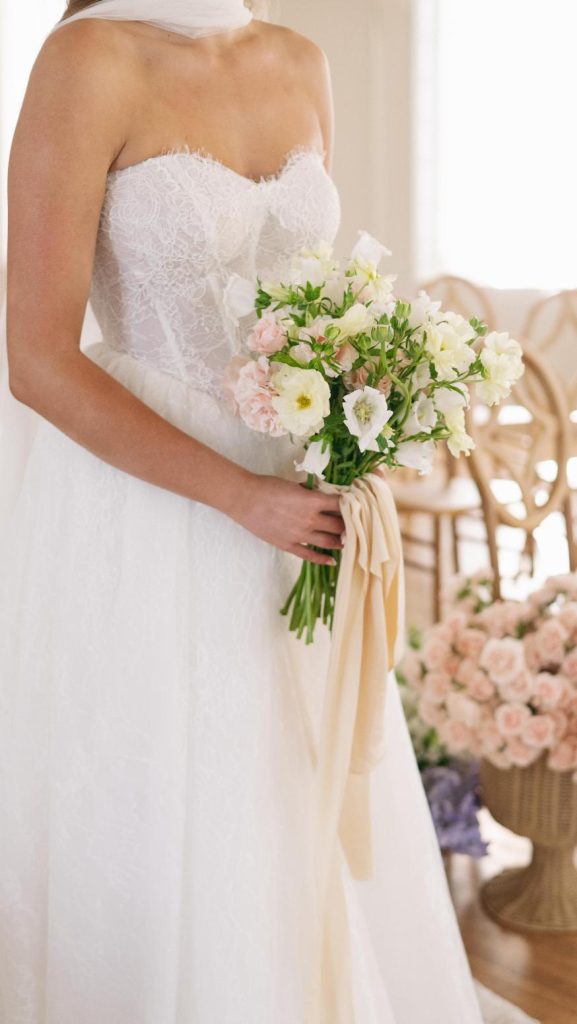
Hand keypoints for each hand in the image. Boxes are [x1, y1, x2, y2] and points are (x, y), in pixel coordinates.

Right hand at [231, 474, 345, 565]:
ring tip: (347, 542)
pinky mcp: (289, 545)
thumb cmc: (268, 487)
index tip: (356, 507)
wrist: (246, 499)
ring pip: (329, 542)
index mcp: (314, 501)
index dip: (351, 506)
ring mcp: (301, 534)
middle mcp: (311, 519)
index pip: (341, 505)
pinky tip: (332, 561)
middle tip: (355, 526)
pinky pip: (310, 555)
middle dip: (349, 525)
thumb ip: (310, 492)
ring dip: (340, 542)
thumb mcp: (294, 485)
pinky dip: (323, 559)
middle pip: (340, 525)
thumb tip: (321, 494)